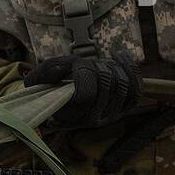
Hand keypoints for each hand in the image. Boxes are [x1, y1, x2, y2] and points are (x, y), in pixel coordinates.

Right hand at [24, 54, 141, 127]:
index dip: (81, 71)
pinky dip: (130, 67)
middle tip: (84, 63)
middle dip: (94, 65)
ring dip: (111, 66)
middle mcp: (95, 120)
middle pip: (106, 83)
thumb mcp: (38, 79)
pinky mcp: (124, 108)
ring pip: (123, 84)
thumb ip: (49, 70)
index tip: (73, 63)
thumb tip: (69, 64)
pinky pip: (136, 89)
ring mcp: (112, 115)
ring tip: (99, 62)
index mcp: (73, 116)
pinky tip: (118, 55)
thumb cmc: (47, 89)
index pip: (87, 94)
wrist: (60, 101)